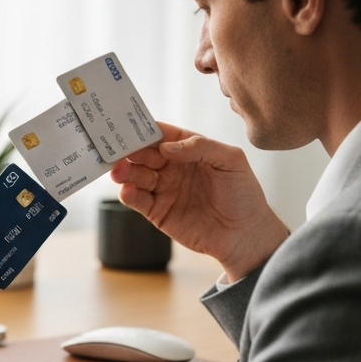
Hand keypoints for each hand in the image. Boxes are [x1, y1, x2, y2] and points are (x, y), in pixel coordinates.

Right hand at [111, 122, 288, 281]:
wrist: (244, 235)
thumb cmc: (244, 195)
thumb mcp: (231, 160)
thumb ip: (201, 147)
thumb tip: (167, 148)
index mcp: (189, 150)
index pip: (163, 135)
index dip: (146, 130)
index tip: (129, 126)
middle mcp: (173, 168)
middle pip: (144, 154)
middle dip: (130, 151)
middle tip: (117, 150)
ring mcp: (164, 189)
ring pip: (137, 176)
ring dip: (125, 172)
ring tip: (118, 171)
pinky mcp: (158, 212)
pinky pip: (138, 200)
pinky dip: (129, 194)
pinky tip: (127, 190)